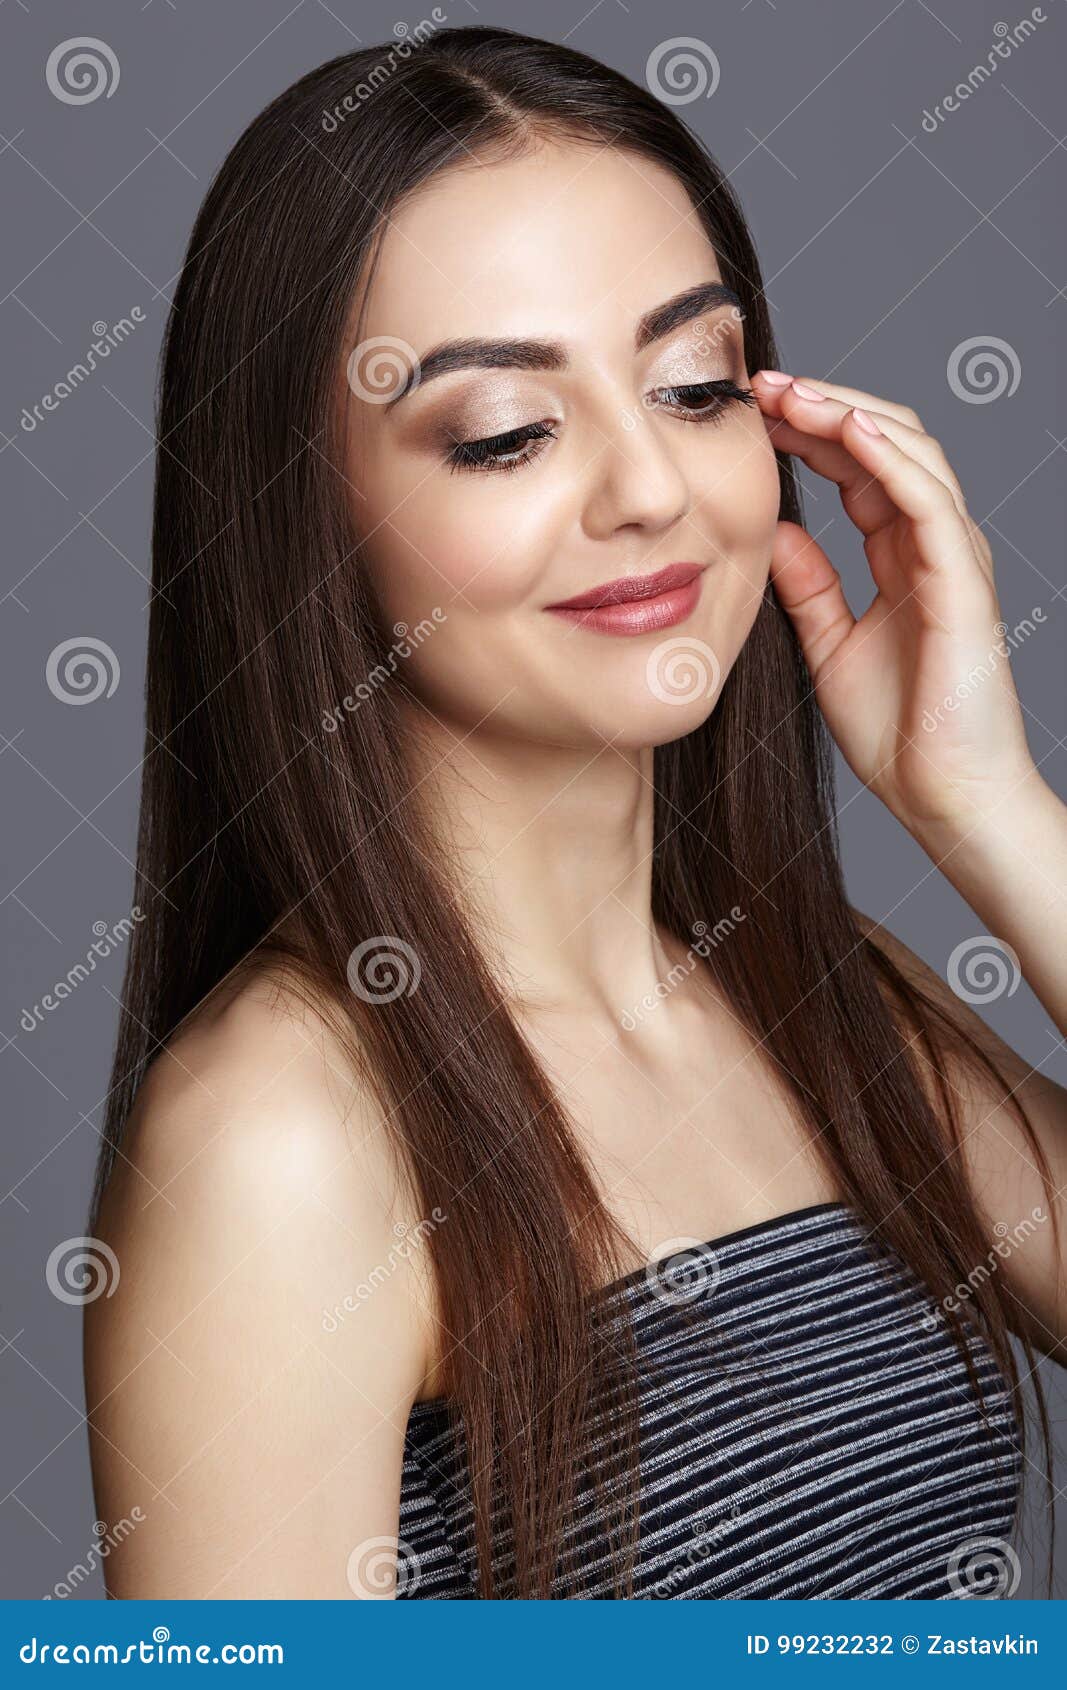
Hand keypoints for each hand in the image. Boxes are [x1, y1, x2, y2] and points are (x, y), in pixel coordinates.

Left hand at [752, 370, 1038, 839]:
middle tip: (761, 384)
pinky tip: (846, 430)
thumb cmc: (900, 735)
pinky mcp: (963, 581)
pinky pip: (930, 500)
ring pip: (911, 455)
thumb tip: (773, 534)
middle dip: (824, 405)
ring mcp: (953, 558)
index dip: (808, 432)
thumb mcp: (830, 647)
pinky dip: (891, 458)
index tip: (751, 412)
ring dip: (850, 414)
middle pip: (885, 444)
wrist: (945, 797)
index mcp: (901, 557)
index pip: (858, 468)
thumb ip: (808, 588)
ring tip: (791, 392)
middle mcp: (932, 545)